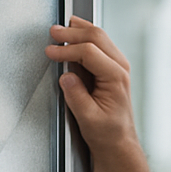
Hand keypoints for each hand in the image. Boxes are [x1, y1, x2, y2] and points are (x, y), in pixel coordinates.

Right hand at [45, 16, 136, 152]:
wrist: (118, 142)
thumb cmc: (108, 133)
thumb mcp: (88, 119)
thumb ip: (76, 97)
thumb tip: (65, 77)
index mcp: (116, 78)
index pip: (89, 52)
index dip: (67, 50)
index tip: (51, 52)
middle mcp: (120, 68)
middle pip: (96, 37)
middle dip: (72, 33)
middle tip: (53, 32)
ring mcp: (117, 66)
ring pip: (99, 37)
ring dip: (78, 30)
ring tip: (61, 29)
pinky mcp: (111, 68)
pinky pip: (99, 44)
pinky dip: (84, 36)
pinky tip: (74, 34)